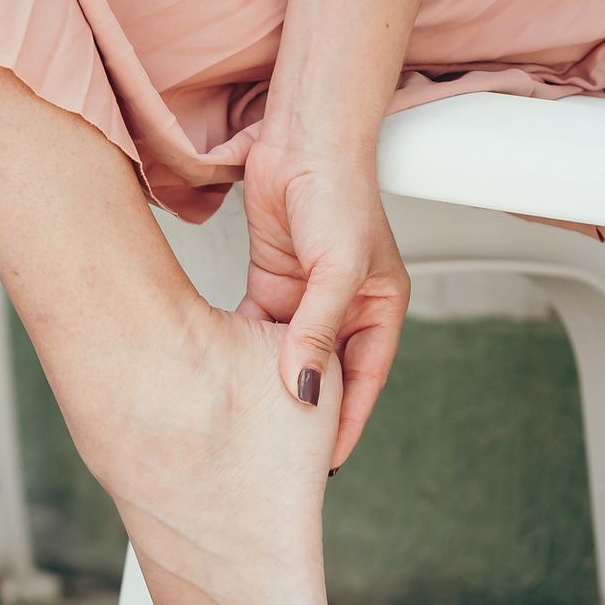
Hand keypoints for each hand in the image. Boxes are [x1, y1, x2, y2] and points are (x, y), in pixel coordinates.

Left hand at [237, 140, 409, 469]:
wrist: (302, 139)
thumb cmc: (338, 193)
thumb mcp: (336, 270)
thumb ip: (317, 331)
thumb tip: (303, 389)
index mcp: (379, 309)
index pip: (363, 381)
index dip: (344, 423)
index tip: (323, 464)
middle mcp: (345, 308)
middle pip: (325, 374)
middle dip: (305, 414)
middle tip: (279, 458)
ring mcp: (306, 298)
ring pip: (288, 356)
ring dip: (269, 386)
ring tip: (249, 428)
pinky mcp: (272, 283)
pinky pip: (258, 331)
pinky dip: (244, 353)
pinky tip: (225, 379)